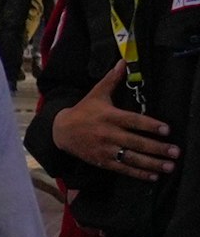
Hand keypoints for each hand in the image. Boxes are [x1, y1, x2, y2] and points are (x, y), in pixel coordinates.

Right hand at [54, 63, 179, 180]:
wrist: (61, 131)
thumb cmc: (83, 111)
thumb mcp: (96, 94)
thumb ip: (112, 79)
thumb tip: (124, 61)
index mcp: (109, 116)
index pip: (133, 121)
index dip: (150, 125)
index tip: (166, 130)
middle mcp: (108, 134)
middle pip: (135, 142)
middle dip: (157, 148)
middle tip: (175, 152)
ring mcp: (105, 149)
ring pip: (131, 158)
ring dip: (151, 163)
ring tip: (169, 166)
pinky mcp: (102, 161)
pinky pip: (122, 168)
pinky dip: (138, 173)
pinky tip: (153, 176)